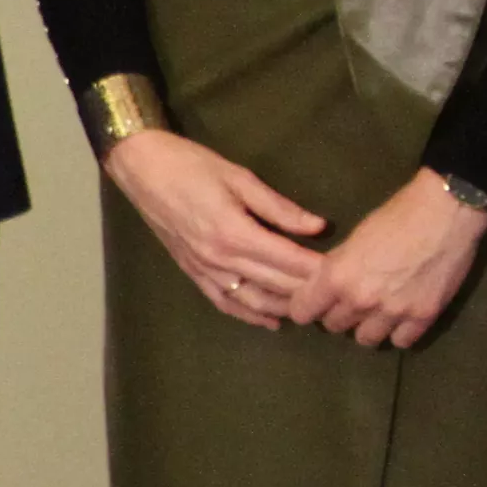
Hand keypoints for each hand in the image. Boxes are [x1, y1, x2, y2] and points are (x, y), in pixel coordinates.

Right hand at [103, 130, 329, 327]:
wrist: (142, 169)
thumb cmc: (192, 165)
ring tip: (311, 311)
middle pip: (275, 284)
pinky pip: (224, 301)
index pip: (288, 261)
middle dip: (308, 291)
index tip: (344, 273)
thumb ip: (280, 208)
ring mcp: (204, 269)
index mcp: (235, 232)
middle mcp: (220, 259)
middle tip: (337, 296)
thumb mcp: (240, 178)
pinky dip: (249, 315)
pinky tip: (270, 321)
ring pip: (252, 301)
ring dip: (283, 308)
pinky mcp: (192, 272)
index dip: (318, 269)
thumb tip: (318, 227)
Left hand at [299, 170, 486, 350]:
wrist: (447, 210)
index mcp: (337, 276)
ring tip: (377, 312)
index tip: (315, 302)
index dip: (307, 307)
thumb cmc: (397, 214)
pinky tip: (402, 317)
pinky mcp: (424, 317)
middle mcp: (361, 299)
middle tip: (351, 301)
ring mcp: (393, 312)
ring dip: (368, 326)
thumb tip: (325, 288)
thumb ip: (337, 268)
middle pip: (334, 326)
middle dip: (339, 314)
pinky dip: (399, 332)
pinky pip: (401, 342)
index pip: (302, 312)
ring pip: (365, 340)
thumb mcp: (354, 238)